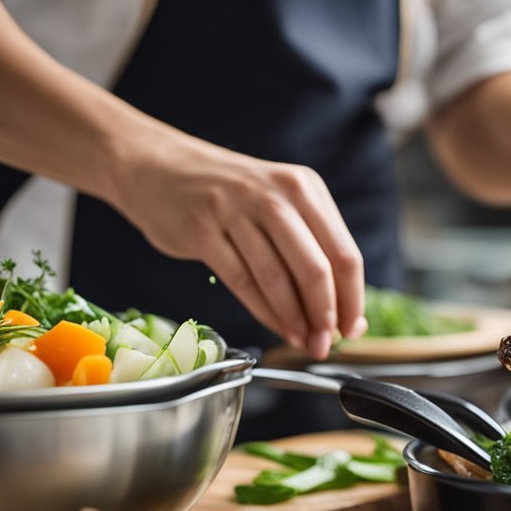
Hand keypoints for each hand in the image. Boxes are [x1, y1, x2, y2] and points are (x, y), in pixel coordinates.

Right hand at [108, 134, 366, 359]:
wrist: (157, 166)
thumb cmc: (228, 194)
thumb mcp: (278, 201)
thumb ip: (311, 246)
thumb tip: (343, 308)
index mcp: (303, 188)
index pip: (344, 253)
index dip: (352, 298)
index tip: (353, 328)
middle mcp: (274, 196)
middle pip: (316, 268)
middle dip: (326, 316)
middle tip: (328, 344)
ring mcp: (236, 210)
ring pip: (278, 279)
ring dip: (294, 320)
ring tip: (303, 342)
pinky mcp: (203, 230)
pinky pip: (242, 281)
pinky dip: (264, 312)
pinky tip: (276, 327)